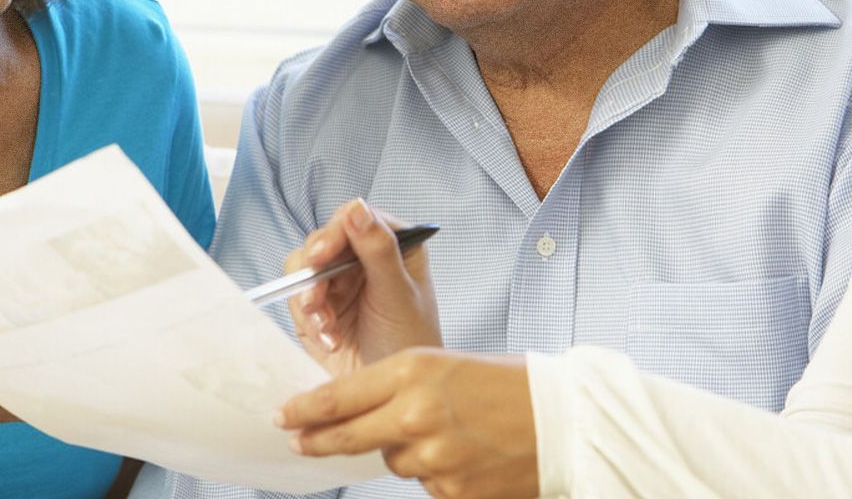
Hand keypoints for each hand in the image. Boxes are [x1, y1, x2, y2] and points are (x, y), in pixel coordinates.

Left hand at [278, 348, 538, 498]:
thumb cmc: (511, 385)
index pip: (339, 396)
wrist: (566, 419)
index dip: (305, 409)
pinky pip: (427, 486)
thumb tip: (360, 416)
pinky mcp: (451, 492)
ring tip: (451, 435)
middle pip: (348, 437)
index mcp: (415, 370)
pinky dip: (439, 475)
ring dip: (407, 452)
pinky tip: (468, 457)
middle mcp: (416, 413)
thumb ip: (402, 388)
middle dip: (319, 440)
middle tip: (298, 441)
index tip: (285, 415)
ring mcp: (433, 458)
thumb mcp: (449, 366)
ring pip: (393, 462)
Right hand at [287, 198, 442, 375]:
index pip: (355, 219)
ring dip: (310, 297)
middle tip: (316, 297)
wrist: (391, 397)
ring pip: (303, 268)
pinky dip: (309, 320)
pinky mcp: (319, 307)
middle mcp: (363, 258)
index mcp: (394, 245)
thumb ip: (379, 251)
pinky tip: (329, 339)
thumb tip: (357, 208)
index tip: (322, 255)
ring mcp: (339, 282)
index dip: (334, 233)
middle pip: (323, 241)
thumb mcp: (399, 296)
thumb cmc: (411, 344)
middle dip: (316, 271)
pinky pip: (297, 299)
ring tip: (326, 325)